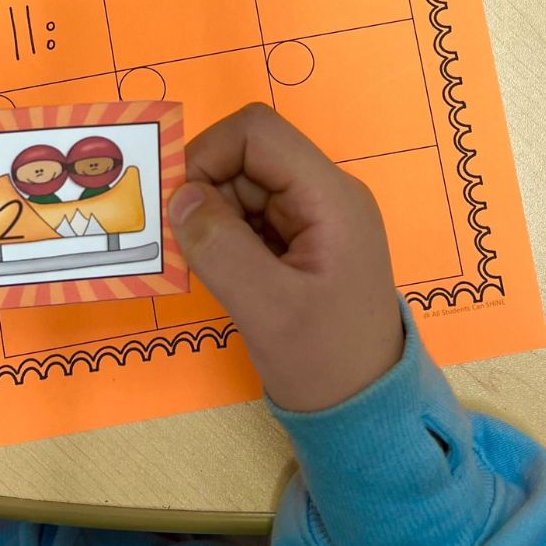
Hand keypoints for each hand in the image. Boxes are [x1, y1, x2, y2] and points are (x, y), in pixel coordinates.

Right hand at [168, 104, 403, 413]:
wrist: (366, 412)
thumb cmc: (325, 362)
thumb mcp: (267, 308)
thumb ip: (219, 246)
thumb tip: (179, 199)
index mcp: (329, 197)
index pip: (258, 133)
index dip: (209, 154)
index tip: (181, 205)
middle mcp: (325, 194)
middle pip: (248, 156)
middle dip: (207, 190)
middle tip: (187, 245)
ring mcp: (315, 218)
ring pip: (244, 186)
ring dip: (213, 217)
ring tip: (208, 268)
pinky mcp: (302, 242)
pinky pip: (251, 216)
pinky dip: (225, 236)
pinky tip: (222, 274)